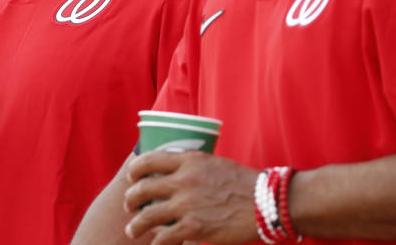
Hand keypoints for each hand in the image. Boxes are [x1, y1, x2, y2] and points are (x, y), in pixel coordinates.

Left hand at [123, 150, 258, 244]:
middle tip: (130, 206)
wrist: (265, 203)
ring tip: (133, 230)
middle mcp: (183, 181)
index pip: (149, 160)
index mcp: (189, 161)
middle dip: (130, 200)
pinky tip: (158, 244)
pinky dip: (158, 242)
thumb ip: (193, 167)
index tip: (132, 178)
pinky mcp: (193, 228)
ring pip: (146, 216)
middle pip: (142, 189)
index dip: (135, 170)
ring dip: (136, 225)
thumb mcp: (214, 163)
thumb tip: (177, 174)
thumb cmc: (244, 183)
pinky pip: (163, 237)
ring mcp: (186, 205)